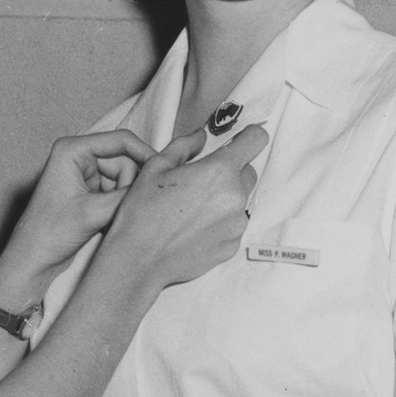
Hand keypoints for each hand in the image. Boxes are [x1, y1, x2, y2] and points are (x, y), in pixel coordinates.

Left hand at [0, 128, 157, 307]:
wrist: (32, 263)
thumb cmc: (49, 234)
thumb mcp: (95, 212)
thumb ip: (128, 195)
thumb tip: (156, 185)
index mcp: (72, 150)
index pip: (121, 140)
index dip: (145, 155)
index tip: (162, 174)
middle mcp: (78, 157)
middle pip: (125, 160)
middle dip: (130, 185)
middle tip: (124, 209)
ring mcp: (84, 175)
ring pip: (124, 178)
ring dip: (124, 198)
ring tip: (110, 219)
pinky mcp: (89, 193)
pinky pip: (117, 192)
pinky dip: (119, 206)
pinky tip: (108, 222)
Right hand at [99, 124, 265, 292]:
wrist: (139, 259)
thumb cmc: (143, 212)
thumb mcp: (156, 167)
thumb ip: (184, 146)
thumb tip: (201, 136)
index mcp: (219, 171)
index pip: (256, 140)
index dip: (248, 137)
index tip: (238, 141)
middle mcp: (236, 197)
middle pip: (248, 171)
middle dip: (230, 171)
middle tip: (201, 180)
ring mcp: (237, 224)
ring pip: (241, 200)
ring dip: (225, 198)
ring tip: (193, 208)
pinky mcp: (232, 245)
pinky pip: (233, 225)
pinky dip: (220, 222)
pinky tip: (194, 227)